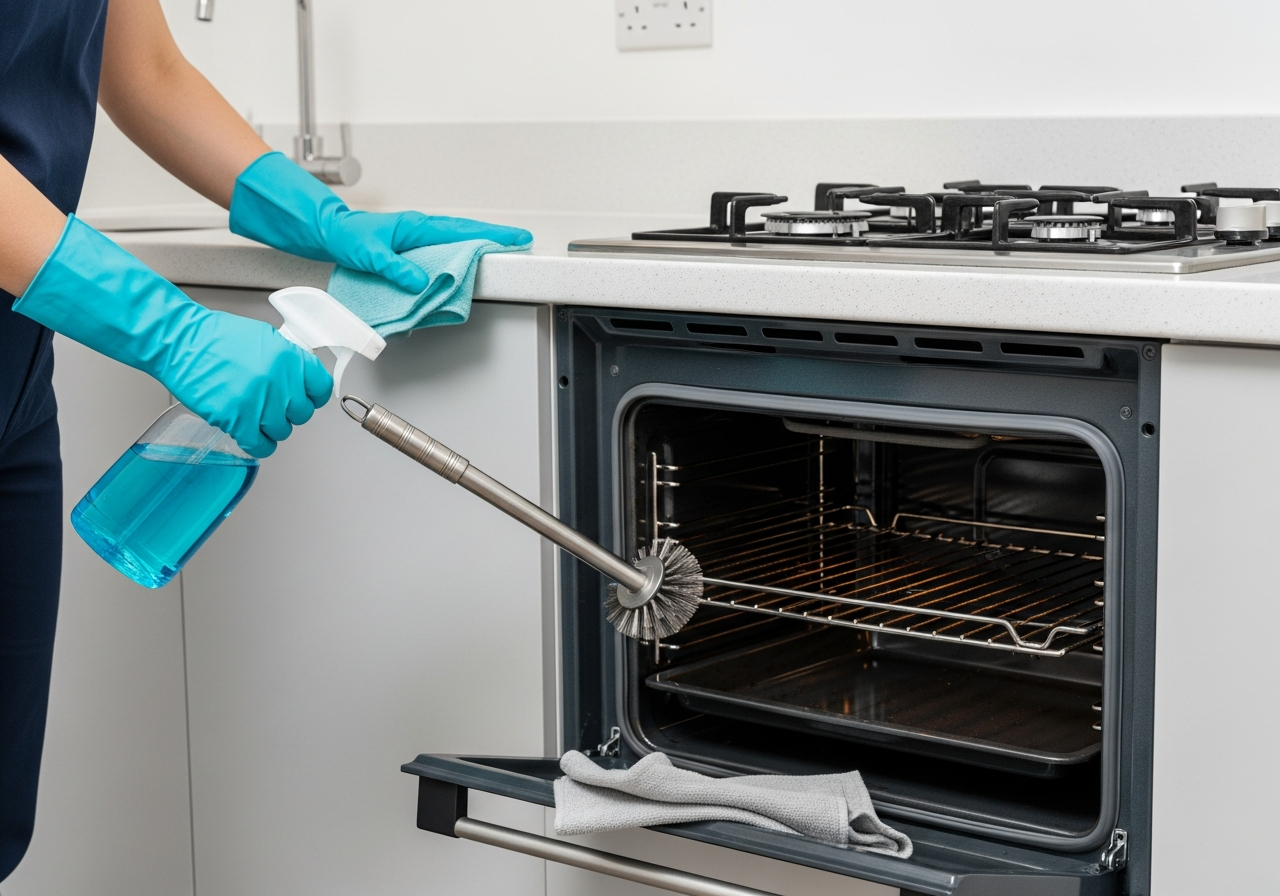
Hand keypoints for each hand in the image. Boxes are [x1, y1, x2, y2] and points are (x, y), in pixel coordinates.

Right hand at [14, 216, 331, 457]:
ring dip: (270, 427)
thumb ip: (287, 360)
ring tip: (255, 416)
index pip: (321, 388)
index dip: (313, 396)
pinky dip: (257, 444)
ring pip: (282, 431)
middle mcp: (280, 382)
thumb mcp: (263, 338)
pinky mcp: (237, 421)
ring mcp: (260, 404)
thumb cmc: (213, 336)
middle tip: (273, 406)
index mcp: (290, 359)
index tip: (305, 398)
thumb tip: (299, 376)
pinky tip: (248, 434)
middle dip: (289, 412)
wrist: (179, 341)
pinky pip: (260, 446)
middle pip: (302, 414)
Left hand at [229, 152, 531, 291]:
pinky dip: (451, 271)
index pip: (463, 230)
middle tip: (517, 247)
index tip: (517, 238)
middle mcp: (420, 234)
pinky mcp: (410, 256)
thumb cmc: (344, 234)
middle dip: (492, 243)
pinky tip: (454, 283)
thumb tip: (418, 281)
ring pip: (453, 251)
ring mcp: (416, 244)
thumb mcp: (367, 252)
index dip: (492, 235)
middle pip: (465, 238)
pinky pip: (438, 262)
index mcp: (416, 227)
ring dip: (472, 259)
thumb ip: (393, 267)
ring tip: (493, 267)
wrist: (323, 232)